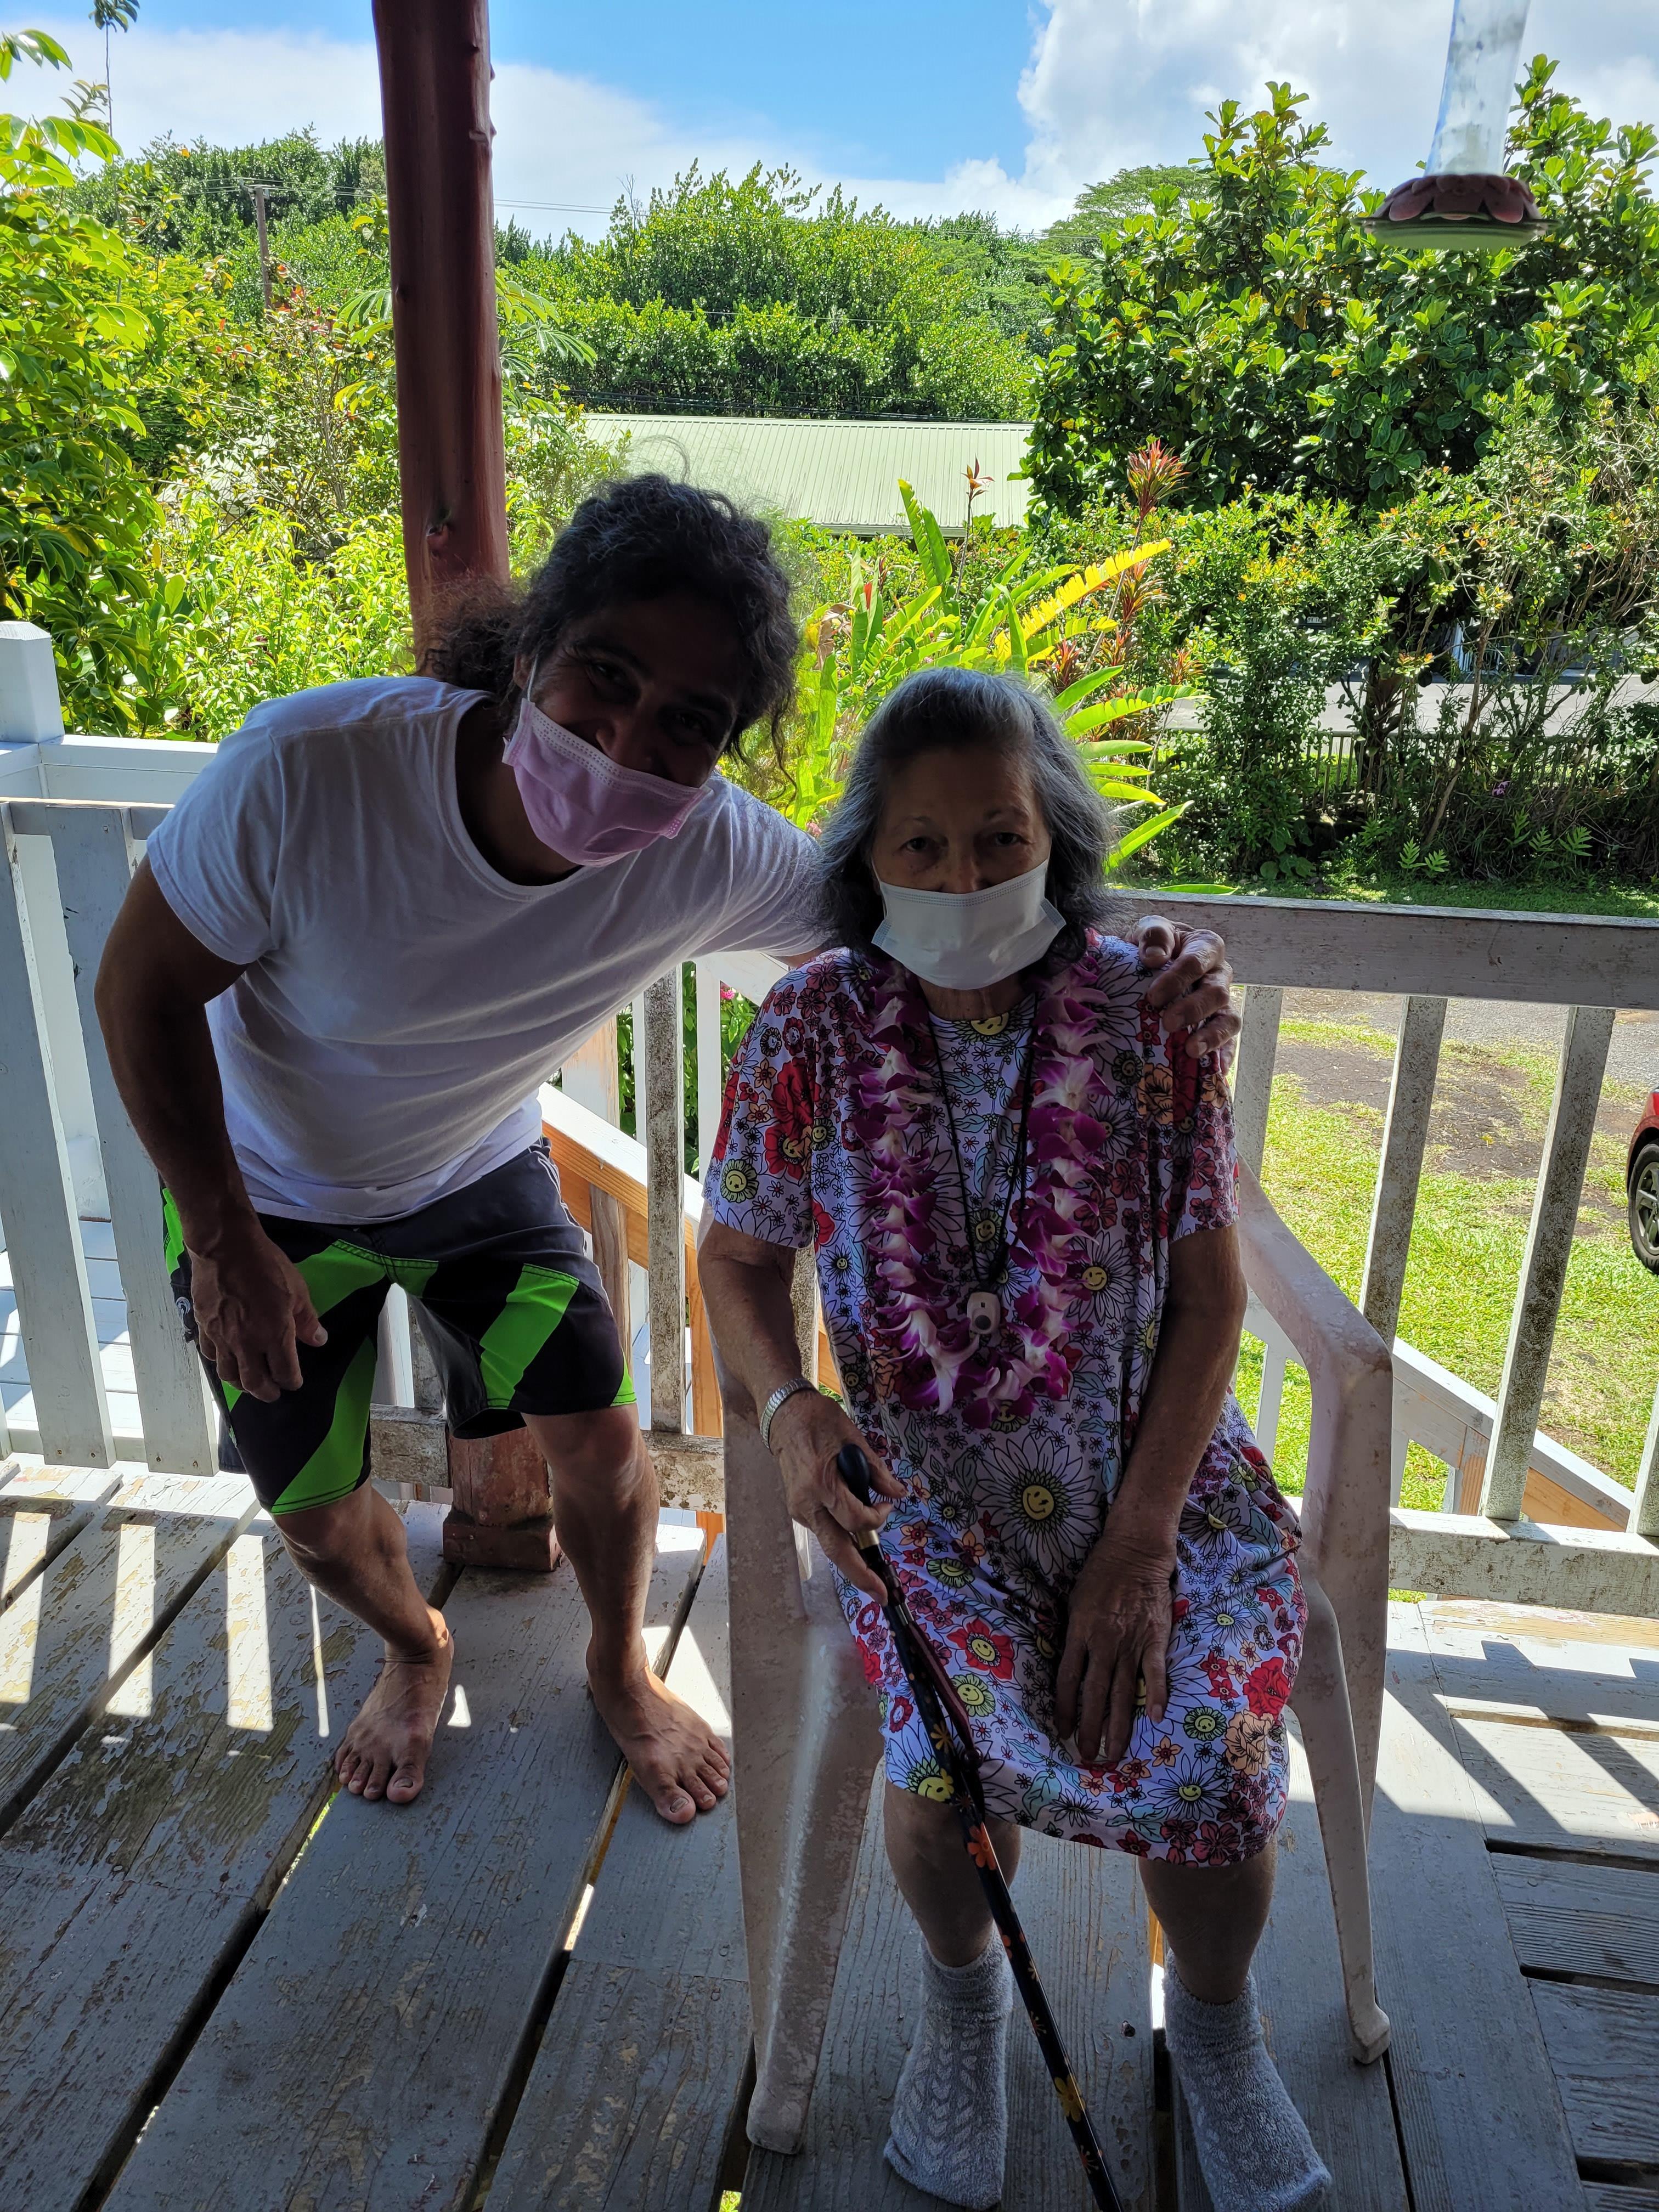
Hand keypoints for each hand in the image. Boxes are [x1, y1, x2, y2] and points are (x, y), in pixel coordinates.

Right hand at [187, 1221, 327, 1401]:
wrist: (225, 1247)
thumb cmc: (266, 1265)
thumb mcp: (298, 1290)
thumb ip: (307, 1320)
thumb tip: (318, 1340)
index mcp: (274, 1335)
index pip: (285, 1373)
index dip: (292, 1382)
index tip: (294, 1382)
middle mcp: (246, 1343)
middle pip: (254, 1383)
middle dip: (267, 1393)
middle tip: (273, 1394)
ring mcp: (222, 1337)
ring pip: (229, 1374)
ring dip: (241, 1383)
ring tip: (249, 1383)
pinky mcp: (204, 1327)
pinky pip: (210, 1355)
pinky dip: (220, 1363)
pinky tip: (226, 1360)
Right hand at [768, 1387, 904, 1600]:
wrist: (782, 1416)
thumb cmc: (819, 1421)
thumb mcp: (852, 1438)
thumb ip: (876, 1470)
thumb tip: (897, 1494)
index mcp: (821, 1482)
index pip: (854, 1518)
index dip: (877, 1519)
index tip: (887, 1507)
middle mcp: (806, 1502)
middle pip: (836, 1549)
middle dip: (860, 1575)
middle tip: (882, 1595)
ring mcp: (799, 1509)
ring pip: (830, 1543)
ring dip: (853, 1558)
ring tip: (873, 1577)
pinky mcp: (798, 1510)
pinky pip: (824, 1530)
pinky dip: (842, 1537)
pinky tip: (856, 1536)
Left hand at [1054, 1535, 1175, 1766]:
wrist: (1134, 1552)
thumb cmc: (1100, 1574)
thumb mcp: (1075, 1601)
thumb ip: (1074, 1634)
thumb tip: (1070, 1662)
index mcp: (1079, 1633)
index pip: (1066, 1680)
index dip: (1063, 1709)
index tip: (1061, 1731)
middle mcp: (1103, 1643)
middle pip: (1093, 1695)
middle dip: (1088, 1729)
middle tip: (1086, 1755)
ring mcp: (1130, 1643)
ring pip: (1122, 1693)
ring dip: (1117, 1726)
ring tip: (1113, 1753)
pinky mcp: (1155, 1639)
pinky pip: (1154, 1673)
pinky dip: (1156, 1695)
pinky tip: (1156, 1719)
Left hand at [1131, 918, 1238, 1064]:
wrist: (1150, 961)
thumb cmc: (1153, 945)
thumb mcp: (1149, 929)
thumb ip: (1154, 935)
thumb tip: (1155, 957)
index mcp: (1206, 947)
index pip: (1196, 962)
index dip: (1177, 980)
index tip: (1152, 997)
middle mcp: (1219, 975)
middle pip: (1216, 993)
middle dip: (1193, 1010)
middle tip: (1167, 1023)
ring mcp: (1223, 1003)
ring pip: (1229, 1020)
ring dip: (1212, 1036)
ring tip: (1191, 1051)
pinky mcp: (1220, 1027)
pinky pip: (1230, 1043)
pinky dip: (1223, 1058)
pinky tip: (1215, 1071)